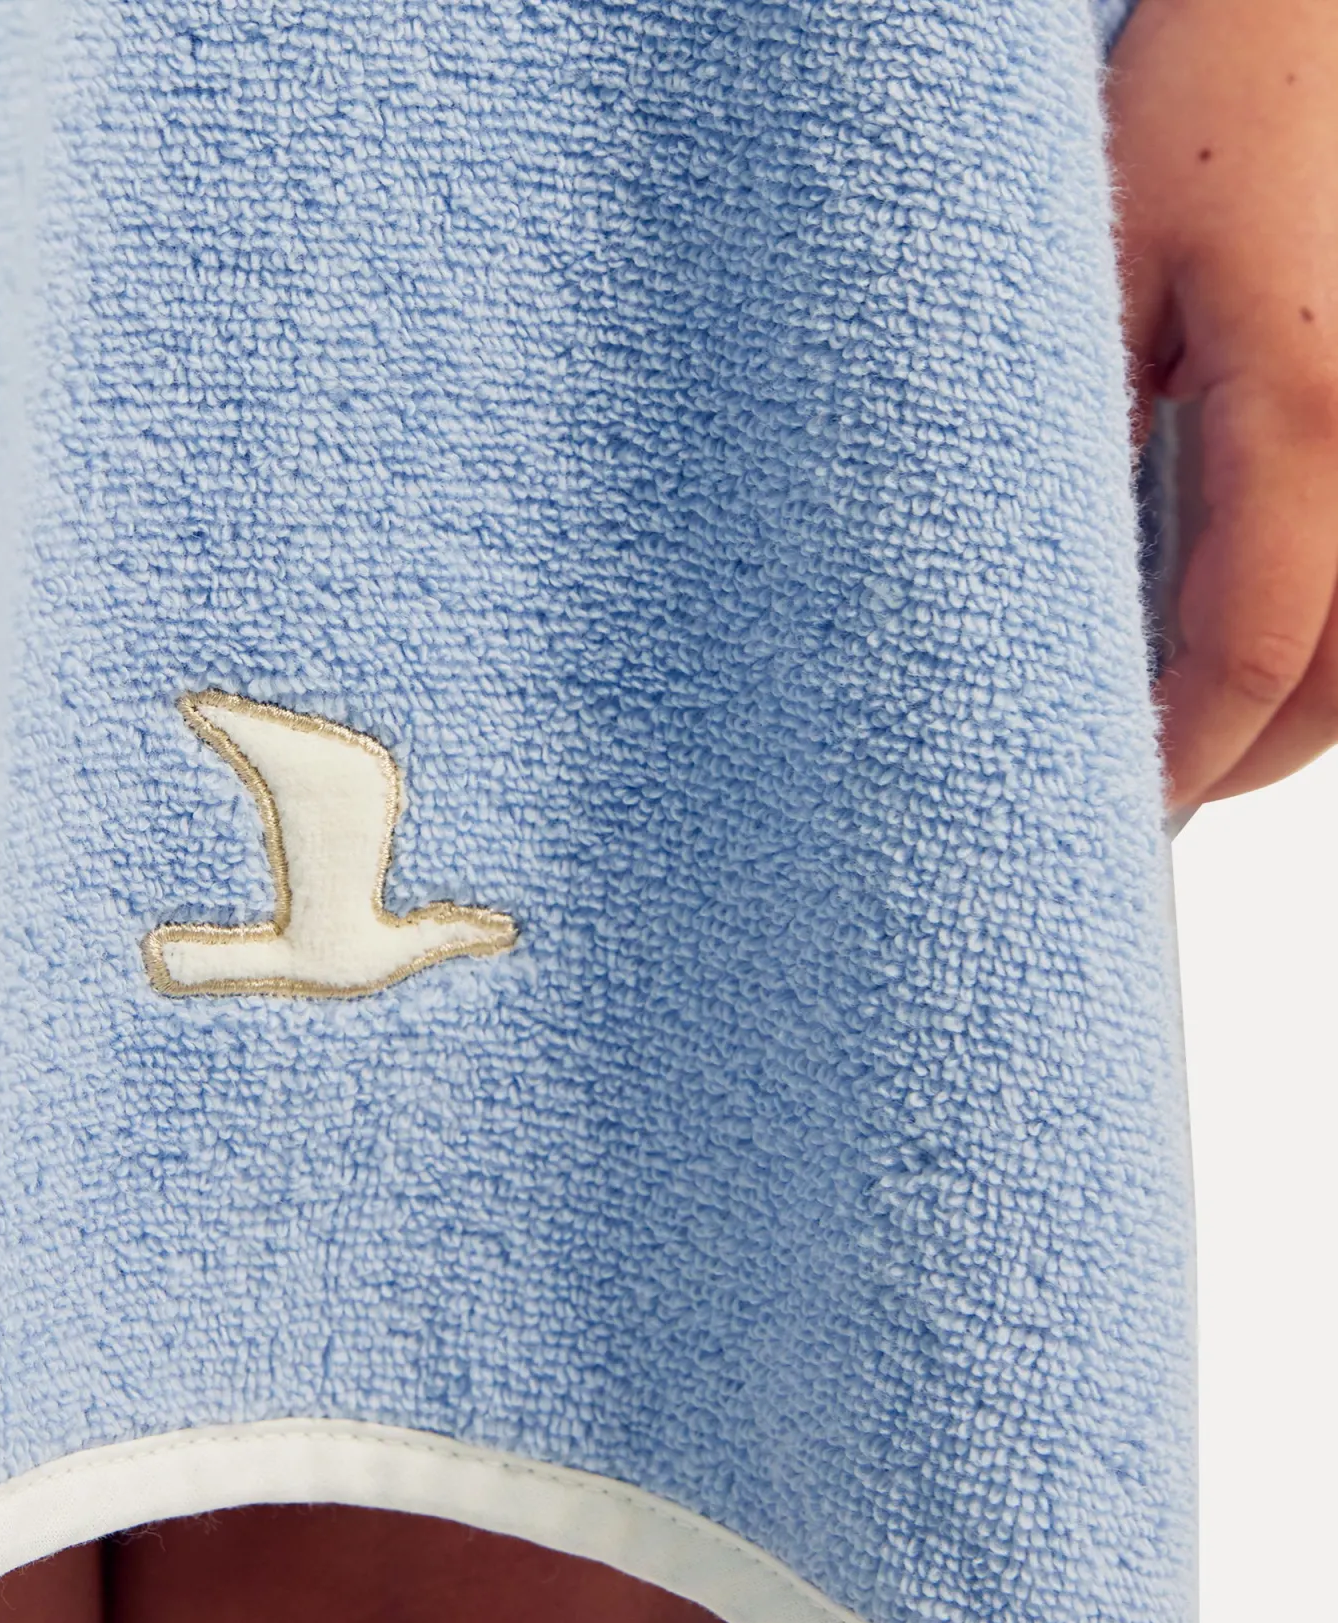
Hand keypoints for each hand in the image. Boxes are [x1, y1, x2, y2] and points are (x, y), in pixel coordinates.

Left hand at [1107, 0, 1337, 807]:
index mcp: (1307, 422)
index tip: (1105, 809)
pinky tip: (1271, 635)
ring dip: (1299, 715)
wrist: (1328, 4)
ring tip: (1197, 733)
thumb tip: (1046, 580)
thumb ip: (1089, 432)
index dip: (1179, 761)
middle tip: (1139, 791)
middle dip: (1239, 762)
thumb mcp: (1108, 268)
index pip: (1246, 663)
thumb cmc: (1226, 97)